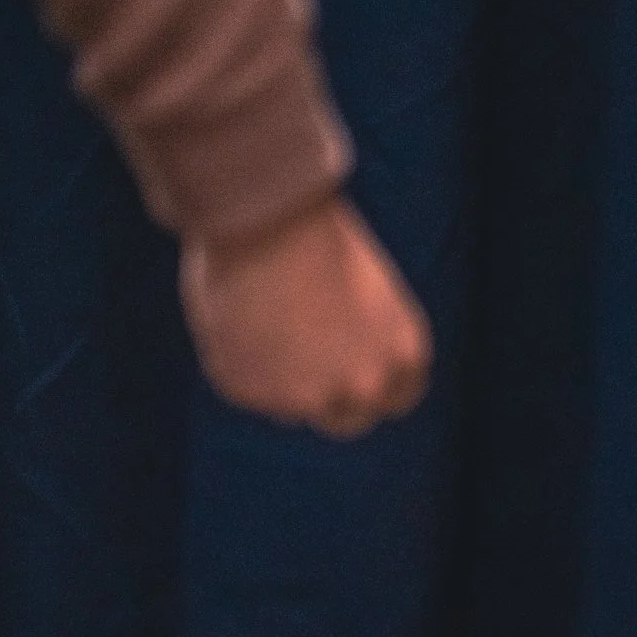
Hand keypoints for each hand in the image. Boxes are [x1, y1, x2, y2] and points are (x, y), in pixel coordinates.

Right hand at [180, 195, 430, 437]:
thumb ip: (355, 339)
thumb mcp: (361, 291)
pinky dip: (235, 360)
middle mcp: (363, 386)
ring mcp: (306, 398)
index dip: (373, 389)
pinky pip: (242, 385)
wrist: (263, 216)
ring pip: (288, 405)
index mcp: (404, 355)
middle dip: (327, 400)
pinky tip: (232, 314)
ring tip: (258, 313)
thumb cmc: (313, 233)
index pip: (397, 398)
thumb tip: (329, 364)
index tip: (352, 377)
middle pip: (349, 420)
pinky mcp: (251, 394)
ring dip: (276, 377)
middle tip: (301, 368)